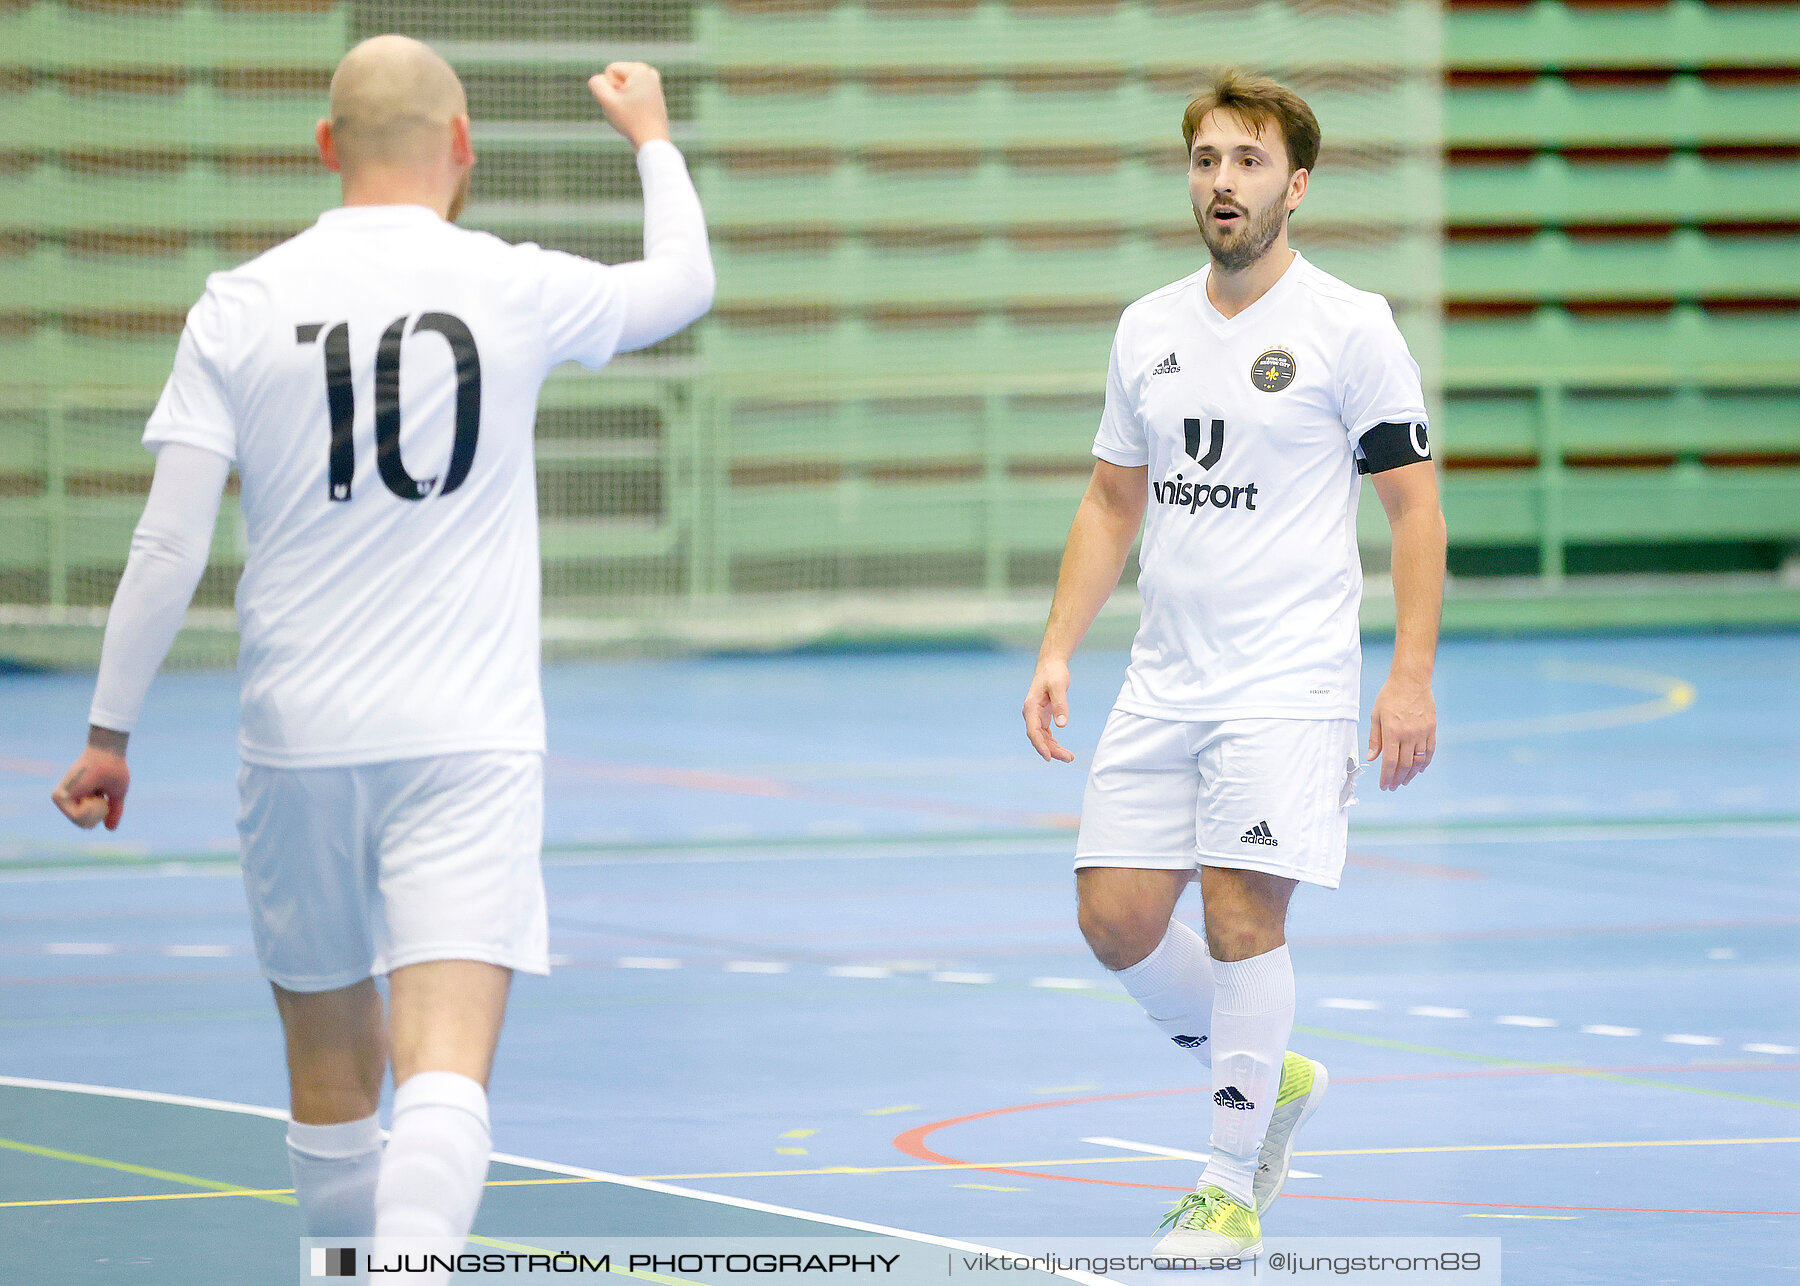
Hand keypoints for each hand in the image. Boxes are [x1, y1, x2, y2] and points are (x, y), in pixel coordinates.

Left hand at [52, 735, 130, 829]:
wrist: (108, 754)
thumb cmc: (114, 769)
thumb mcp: (116, 794)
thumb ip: (113, 811)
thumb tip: (110, 829)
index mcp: (79, 798)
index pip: (88, 821)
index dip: (102, 814)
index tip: (104, 796)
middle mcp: (68, 799)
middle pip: (84, 824)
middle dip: (99, 814)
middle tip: (100, 796)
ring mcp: (61, 799)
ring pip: (81, 822)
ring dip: (95, 810)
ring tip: (96, 794)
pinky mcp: (59, 797)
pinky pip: (77, 816)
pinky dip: (89, 808)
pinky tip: (90, 795)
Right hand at [588, 62, 671, 149]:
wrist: (652, 140)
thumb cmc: (631, 121)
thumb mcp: (607, 101)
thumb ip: (596, 84)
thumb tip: (599, 79)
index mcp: (640, 69)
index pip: (610, 70)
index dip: (610, 88)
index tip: (623, 103)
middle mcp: (649, 72)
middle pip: (617, 77)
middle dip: (616, 92)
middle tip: (627, 108)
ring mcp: (653, 82)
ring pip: (623, 85)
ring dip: (622, 98)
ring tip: (632, 111)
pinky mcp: (654, 93)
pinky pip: (632, 92)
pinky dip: (630, 102)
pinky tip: (637, 113)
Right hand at [1023, 657, 1074, 762]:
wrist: (1051, 665)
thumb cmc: (1054, 674)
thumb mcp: (1059, 687)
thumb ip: (1060, 705)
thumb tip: (1062, 725)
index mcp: (1031, 708)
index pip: (1033, 731)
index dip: (1040, 746)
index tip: (1049, 757)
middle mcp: (1031, 714)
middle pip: (1038, 738)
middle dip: (1052, 750)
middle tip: (1069, 758)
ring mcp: (1036, 716)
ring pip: (1042, 738)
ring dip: (1054, 749)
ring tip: (1069, 757)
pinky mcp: (1042, 716)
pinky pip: (1046, 734)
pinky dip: (1053, 743)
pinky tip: (1063, 750)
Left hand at [1367, 675, 1434, 790]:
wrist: (1411, 680)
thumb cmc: (1390, 696)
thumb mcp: (1376, 715)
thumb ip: (1375, 738)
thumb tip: (1372, 758)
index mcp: (1392, 732)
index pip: (1389, 762)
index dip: (1386, 777)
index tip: (1383, 785)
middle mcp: (1408, 734)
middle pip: (1404, 765)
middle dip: (1397, 779)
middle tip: (1392, 786)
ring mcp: (1422, 732)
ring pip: (1418, 761)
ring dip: (1411, 774)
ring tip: (1404, 781)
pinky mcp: (1432, 729)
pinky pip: (1430, 751)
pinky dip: (1424, 763)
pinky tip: (1419, 769)